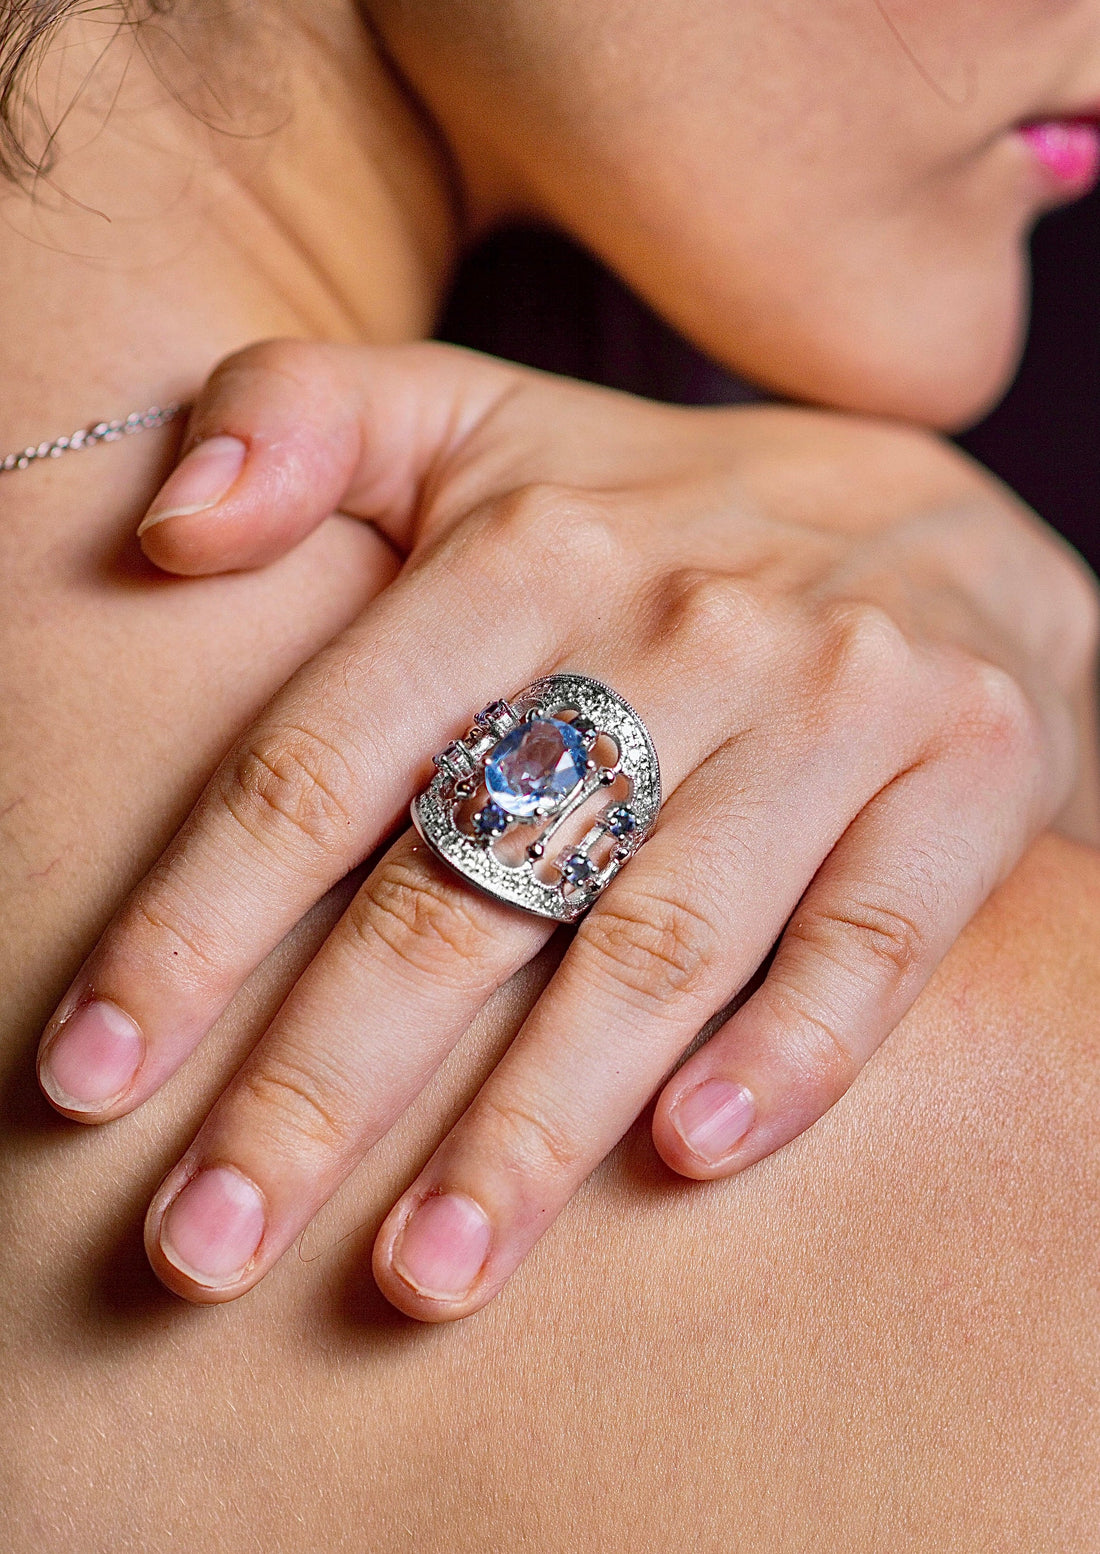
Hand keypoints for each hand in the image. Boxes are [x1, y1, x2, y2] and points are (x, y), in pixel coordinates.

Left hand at [37, 341, 1098, 1319]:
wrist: (943, 526)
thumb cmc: (660, 518)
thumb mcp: (476, 427)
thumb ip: (303, 426)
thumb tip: (160, 529)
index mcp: (526, 547)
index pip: (323, 762)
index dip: (193, 930)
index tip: (88, 1084)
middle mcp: (678, 624)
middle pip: (467, 883)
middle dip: (322, 1082)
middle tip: (208, 1243)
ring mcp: (836, 700)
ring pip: (659, 937)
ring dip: (533, 1119)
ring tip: (422, 1270)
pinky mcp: (971, 768)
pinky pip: (872, 935)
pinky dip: (789, 1050)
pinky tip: (689, 1157)